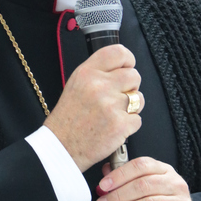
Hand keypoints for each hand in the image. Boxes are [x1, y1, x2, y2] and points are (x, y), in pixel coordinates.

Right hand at [44, 45, 143, 172]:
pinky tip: (113, 128)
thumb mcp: (75, 85)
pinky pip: (138, 119)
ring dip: (131, 107)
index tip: (127, 68)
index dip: (128, 60)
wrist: (61, 147)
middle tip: (117, 98)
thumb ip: (97, 73)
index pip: (118, 52)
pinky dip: (129, 126)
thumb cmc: (68, 119)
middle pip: (134, 76)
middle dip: (130, 87)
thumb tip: (122, 68)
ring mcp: (111, 106)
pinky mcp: (120, 125)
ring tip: (113, 115)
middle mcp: (99, 86)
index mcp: (87, 73)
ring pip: (139, 98)